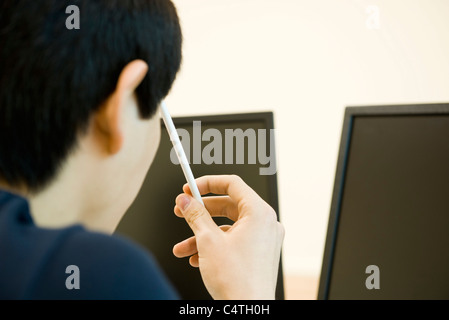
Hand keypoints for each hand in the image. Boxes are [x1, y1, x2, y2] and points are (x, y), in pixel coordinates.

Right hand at [172, 175, 284, 299]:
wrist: (248, 311)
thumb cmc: (237, 280)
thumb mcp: (208, 241)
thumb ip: (195, 215)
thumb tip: (185, 200)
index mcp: (259, 213)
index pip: (232, 184)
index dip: (207, 183)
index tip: (190, 187)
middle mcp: (266, 223)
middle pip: (228, 206)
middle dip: (201, 212)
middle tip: (182, 211)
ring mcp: (265, 240)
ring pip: (228, 228)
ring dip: (202, 235)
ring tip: (182, 247)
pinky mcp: (260, 254)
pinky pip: (235, 241)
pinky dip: (215, 246)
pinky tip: (196, 258)